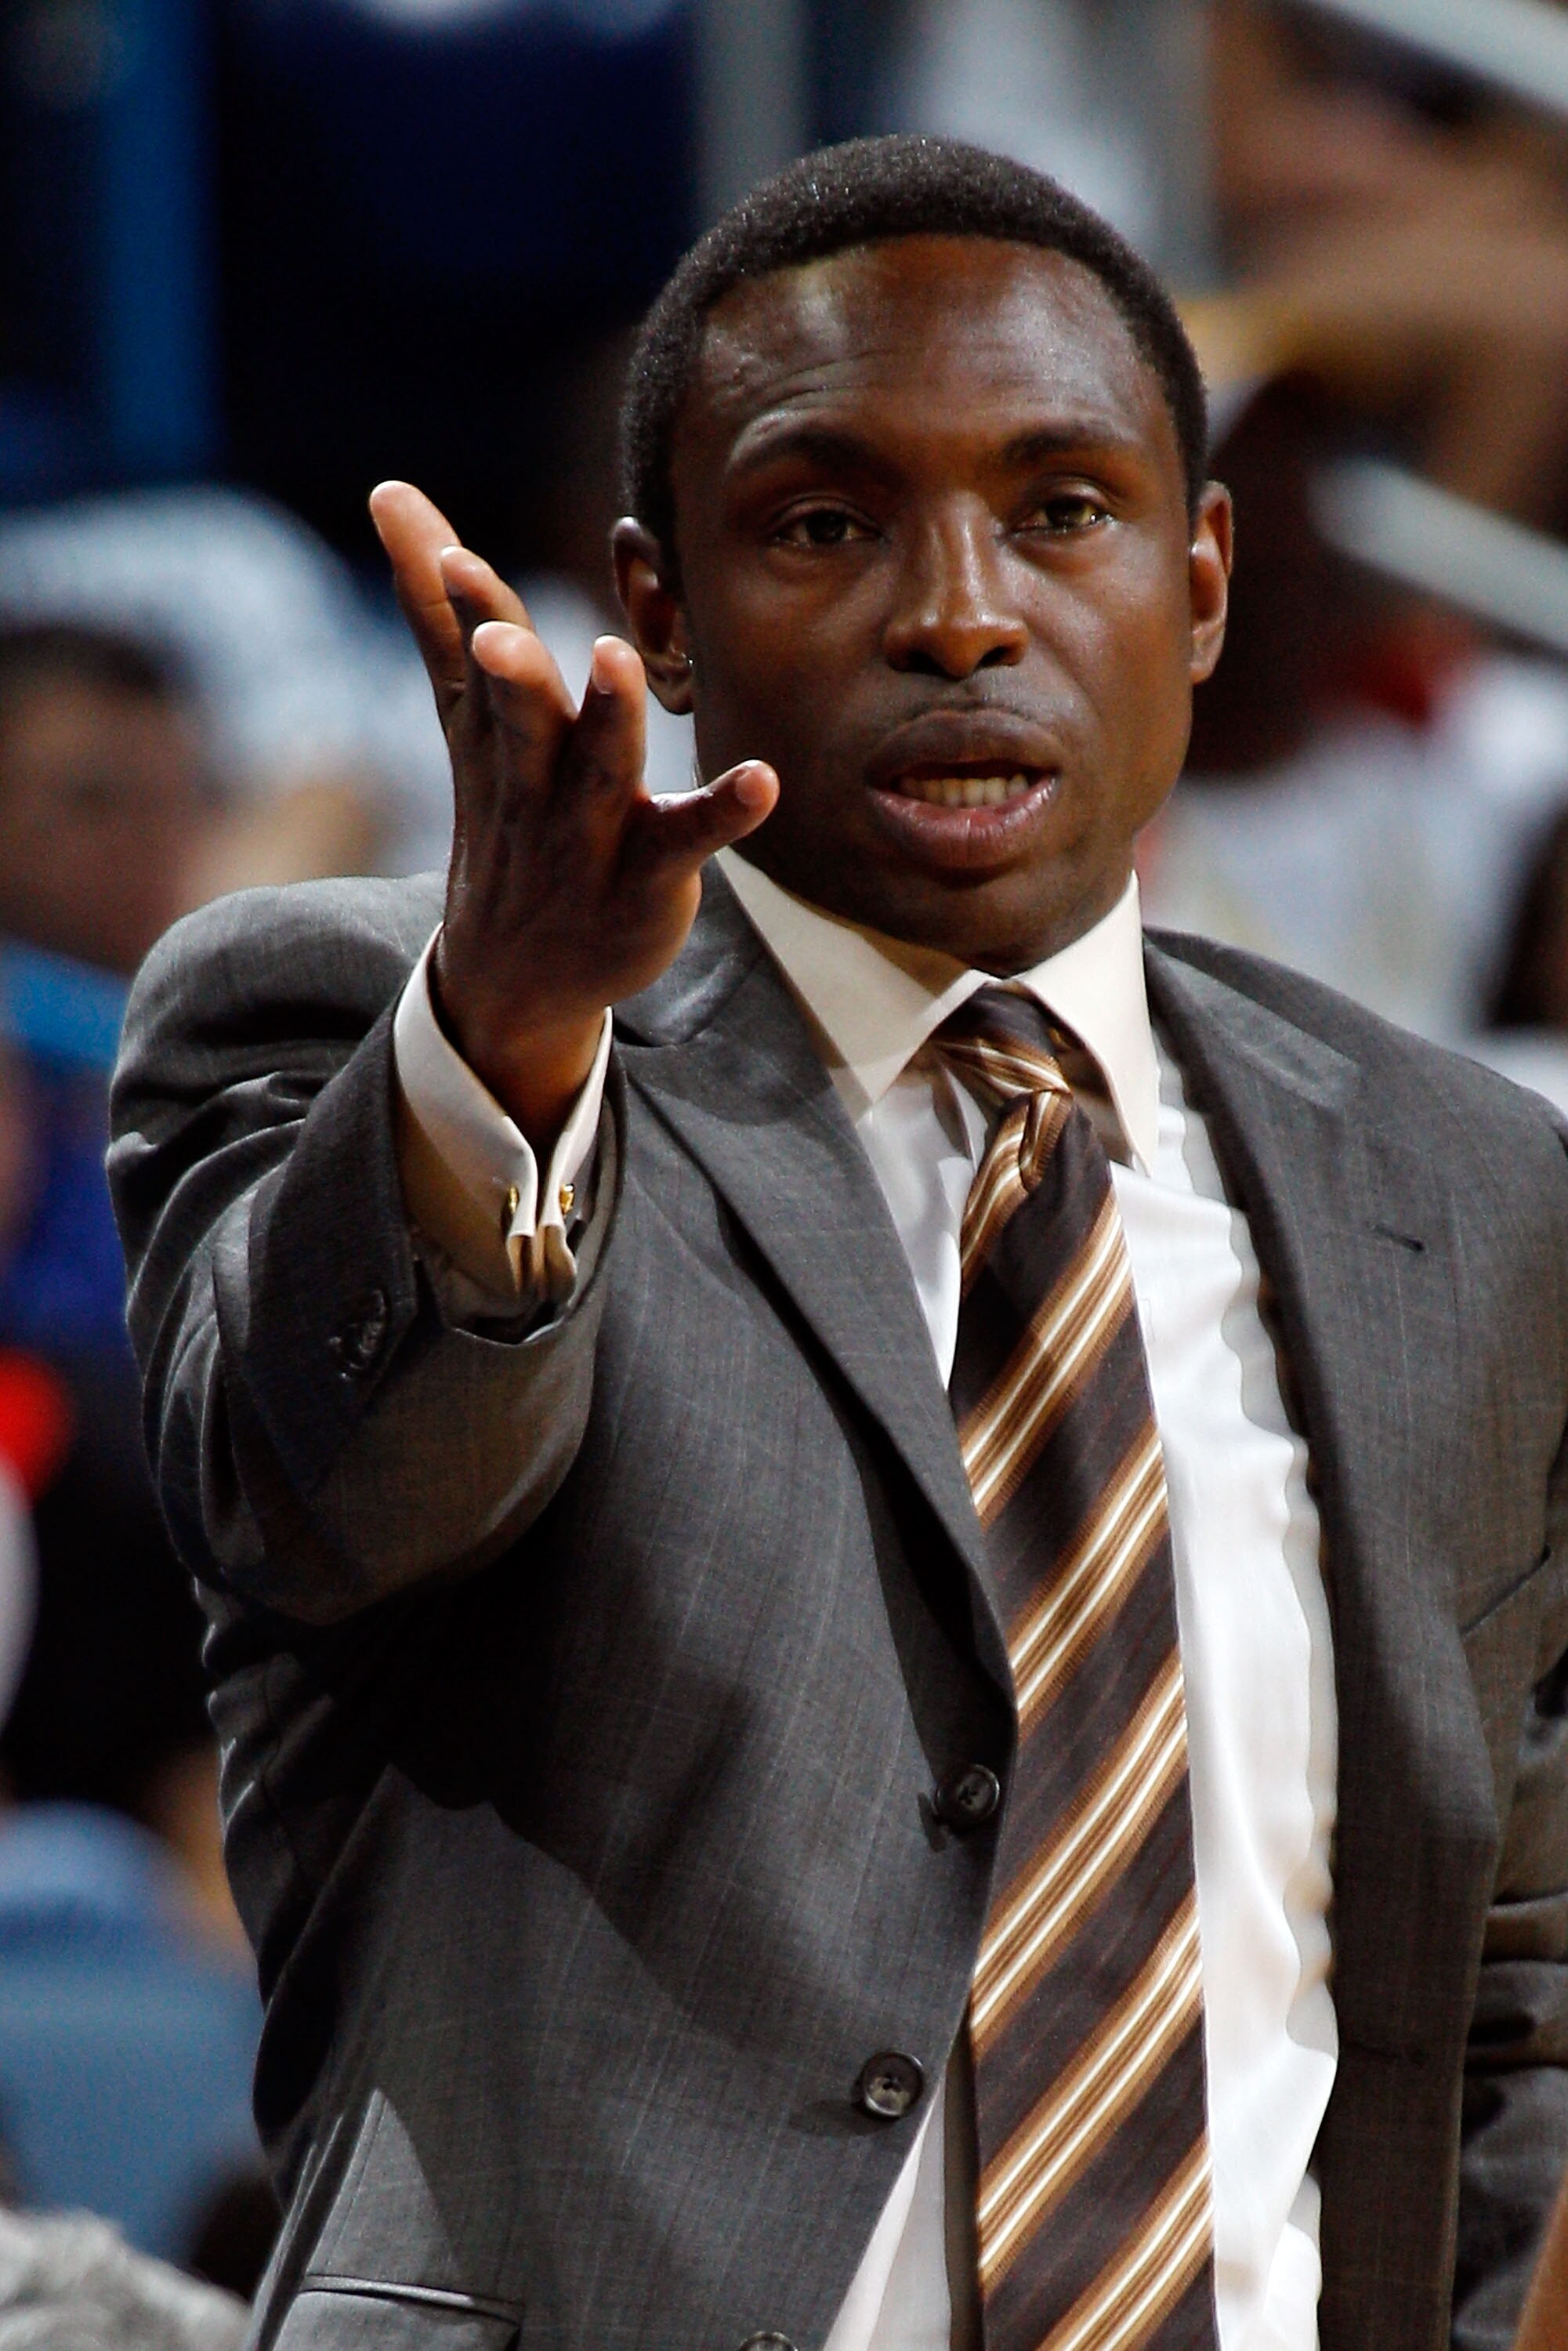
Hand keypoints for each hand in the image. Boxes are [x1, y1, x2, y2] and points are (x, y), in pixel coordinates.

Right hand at [370, 482, 777, 1145]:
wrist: (515, 979)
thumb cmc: (502, 819)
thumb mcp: (467, 719)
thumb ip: (441, 611)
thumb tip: (389, 490)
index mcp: (497, 737)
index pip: (476, 666)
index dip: (466, 610)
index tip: (450, 555)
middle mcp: (537, 784)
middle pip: (520, 722)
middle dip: (510, 676)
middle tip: (498, 633)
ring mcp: (592, 836)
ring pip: (598, 774)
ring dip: (607, 719)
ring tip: (615, 658)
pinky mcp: (650, 879)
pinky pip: (687, 842)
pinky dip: (724, 813)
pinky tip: (764, 780)